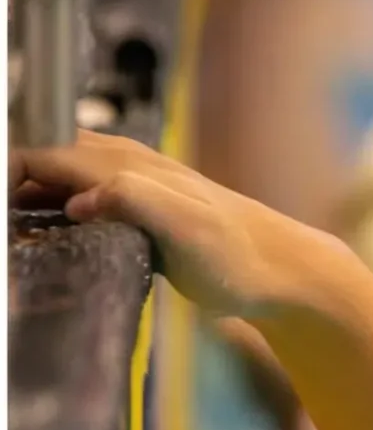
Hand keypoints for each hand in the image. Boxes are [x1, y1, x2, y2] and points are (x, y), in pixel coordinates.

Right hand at [11, 132, 349, 321]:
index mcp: (122, 164)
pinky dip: (59, 213)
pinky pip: (83, 200)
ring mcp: (133, 186)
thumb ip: (133, 199)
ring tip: (21, 235)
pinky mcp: (142, 214)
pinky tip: (55, 240)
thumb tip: (79, 198)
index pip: (38, 154)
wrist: (286, 275)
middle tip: (12, 231)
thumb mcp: (187, 227)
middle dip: (14, 186)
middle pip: (43, 160)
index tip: (3, 217)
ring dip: (32, 199)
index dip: (7, 177)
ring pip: (61, 178)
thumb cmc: (239, 256)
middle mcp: (123, 165)